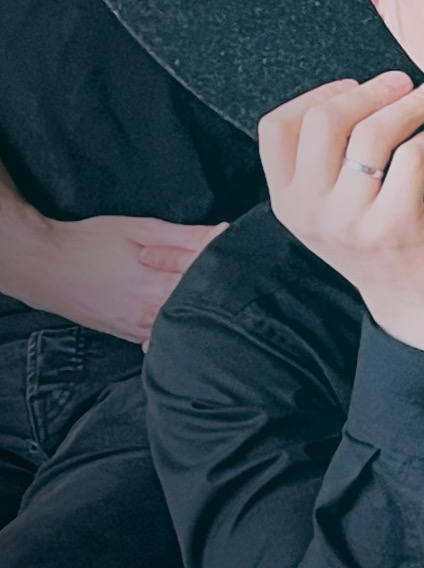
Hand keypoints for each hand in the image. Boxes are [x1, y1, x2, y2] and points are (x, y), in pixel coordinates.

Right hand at [0, 204, 222, 344]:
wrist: (45, 267)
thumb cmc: (90, 241)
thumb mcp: (139, 228)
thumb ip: (184, 235)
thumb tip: (224, 233)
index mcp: (158, 286)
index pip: (210, 287)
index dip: (225, 273)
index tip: (234, 261)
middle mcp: (152, 315)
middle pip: (201, 312)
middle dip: (216, 296)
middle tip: (226, 281)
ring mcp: (139, 330)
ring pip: (183, 330)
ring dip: (195, 315)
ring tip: (204, 299)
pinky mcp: (128, 336)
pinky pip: (161, 339)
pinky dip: (174, 328)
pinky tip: (179, 316)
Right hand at [258, 72, 423, 353]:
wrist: (418, 306)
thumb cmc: (380, 244)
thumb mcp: (331, 209)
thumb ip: (325, 162)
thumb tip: (351, 91)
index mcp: (286, 202)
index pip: (276, 127)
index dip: (315, 95)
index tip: (350, 86)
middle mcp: (310, 212)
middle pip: (324, 121)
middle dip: (368, 91)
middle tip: (400, 81)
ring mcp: (351, 221)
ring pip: (371, 134)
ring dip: (407, 104)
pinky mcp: (395, 225)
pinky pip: (412, 157)